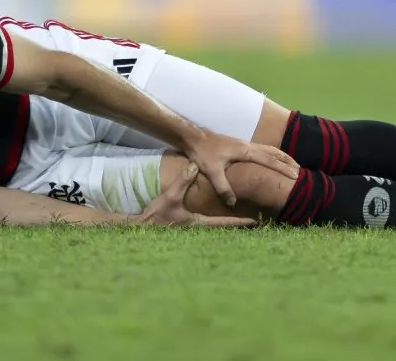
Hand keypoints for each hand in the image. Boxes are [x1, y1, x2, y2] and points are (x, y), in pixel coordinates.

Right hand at [135, 164, 257, 226]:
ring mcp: (192, 229)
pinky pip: (206, 223)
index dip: (239, 222)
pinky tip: (216, 216)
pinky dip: (215, 220)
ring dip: (227, 223)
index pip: (224, 222)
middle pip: (223, 227)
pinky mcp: (186, 226)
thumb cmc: (156, 215)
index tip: (254, 221)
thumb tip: (194, 167)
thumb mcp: (170, 196)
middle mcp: (199, 228)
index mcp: (199, 223)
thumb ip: (182, 181)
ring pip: (215, 226)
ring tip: (240, 219)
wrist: (141, 226)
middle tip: (253, 221)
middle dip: (237, 224)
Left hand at [185, 132, 299, 206]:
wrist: (194, 138)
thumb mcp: (212, 172)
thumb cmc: (202, 154)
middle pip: (273, 152)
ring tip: (290, 164)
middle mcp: (248, 145)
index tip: (296, 175)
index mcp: (245, 151)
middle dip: (287, 161)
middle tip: (300, 170)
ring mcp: (244, 144)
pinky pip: (261, 149)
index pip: (269, 160)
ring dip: (280, 156)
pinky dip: (271, 155)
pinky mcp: (239, 145)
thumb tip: (232, 203)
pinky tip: (270, 160)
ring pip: (268, 149)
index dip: (283, 168)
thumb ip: (223, 187)